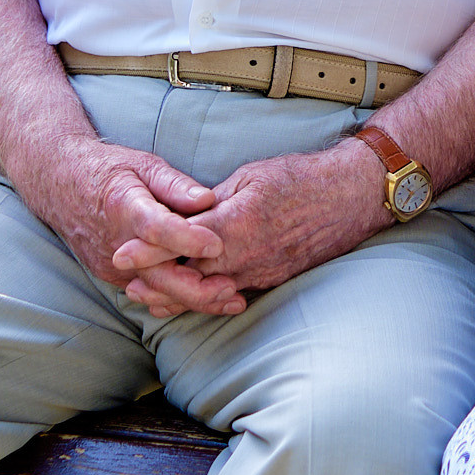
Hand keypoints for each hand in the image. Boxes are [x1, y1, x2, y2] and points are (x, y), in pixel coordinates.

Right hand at [19, 139, 241, 317]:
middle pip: (156, 275)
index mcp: (124, 206)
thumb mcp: (143, 164)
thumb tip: (208, 199)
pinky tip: (206, 297)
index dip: (186, 239)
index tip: (217, 244)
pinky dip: (175, 295)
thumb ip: (175, 184)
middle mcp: (115, 242)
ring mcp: (110, 265)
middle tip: (233, 290)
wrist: (59, 185)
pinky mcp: (111, 276)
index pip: (156, 228)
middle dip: (196, 289)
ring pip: (154, 290)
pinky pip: (146, 289)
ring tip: (231, 300)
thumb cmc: (109, 170)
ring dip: (192, 298)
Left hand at [113, 140, 390, 304]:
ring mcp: (264, 271)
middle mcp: (248, 255)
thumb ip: (216, 198)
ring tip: (152, 299)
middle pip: (192, 277)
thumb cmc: (302, 178)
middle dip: (158, 283)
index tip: (122, 255)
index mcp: (238, 223)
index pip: (182, 241)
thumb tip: (187, 212)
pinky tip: (198, 297)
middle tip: (128, 287)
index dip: (150, 250)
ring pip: (212, 292)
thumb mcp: (252, 176)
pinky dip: (211, 297)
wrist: (351, 196)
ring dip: (181, 297)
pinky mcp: (276, 278)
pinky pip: (236, 293)